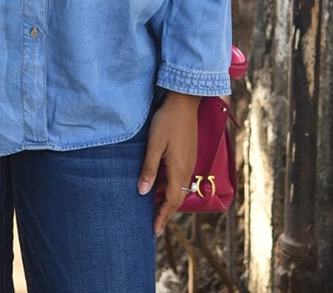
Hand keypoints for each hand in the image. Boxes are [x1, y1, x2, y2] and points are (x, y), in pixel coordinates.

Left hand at [137, 91, 198, 234]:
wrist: (184, 102)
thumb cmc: (167, 121)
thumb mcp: (154, 145)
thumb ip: (149, 169)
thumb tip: (143, 193)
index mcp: (179, 170)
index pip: (171, 201)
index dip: (162, 216)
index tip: (154, 231)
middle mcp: (187, 169)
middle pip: (177, 197)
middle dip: (166, 211)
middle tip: (153, 223)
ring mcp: (189, 161)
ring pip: (179, 187)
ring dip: (168, 199)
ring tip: (155, 206)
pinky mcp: (188, 153)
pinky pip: (180, 177)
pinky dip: (171, 186)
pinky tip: (160, 182)